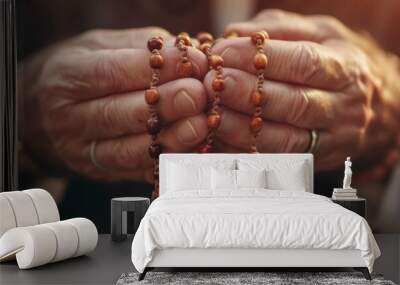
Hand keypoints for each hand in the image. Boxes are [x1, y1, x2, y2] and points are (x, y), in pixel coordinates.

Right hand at [20, 27, 207, 181]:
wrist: (42, 110)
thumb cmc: (83, 71)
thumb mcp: (102, 47)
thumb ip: (143, 50)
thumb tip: (191, 58)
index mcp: (69, 76)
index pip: (113, 73)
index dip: (157, 69)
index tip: (193, 64)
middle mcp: (70, 117)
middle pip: (120, 114)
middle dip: (165, 106)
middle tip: (199, 97)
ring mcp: (82, 150)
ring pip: (128, 149)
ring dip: (169, 139)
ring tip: (201, 126)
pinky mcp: (98, 171)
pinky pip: (135, 171)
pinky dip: (164, 162)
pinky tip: (189, 151)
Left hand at [205, 9, 399, 170]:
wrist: (375, 105)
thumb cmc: (336, 63)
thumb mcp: (319, 34)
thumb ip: (280, 30)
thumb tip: (235, 33)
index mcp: (346, 69)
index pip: (303, 64)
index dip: (261, 60)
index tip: (224, 54)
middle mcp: (344, 107)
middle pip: (294, 105)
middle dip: (248, 95)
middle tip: (213, 85)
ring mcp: (333, 139)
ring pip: (285, 139)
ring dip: (243, 129)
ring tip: (212, 114)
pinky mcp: (316, 160)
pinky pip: (277, 160)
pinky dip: (247, 151)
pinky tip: (222, 138)